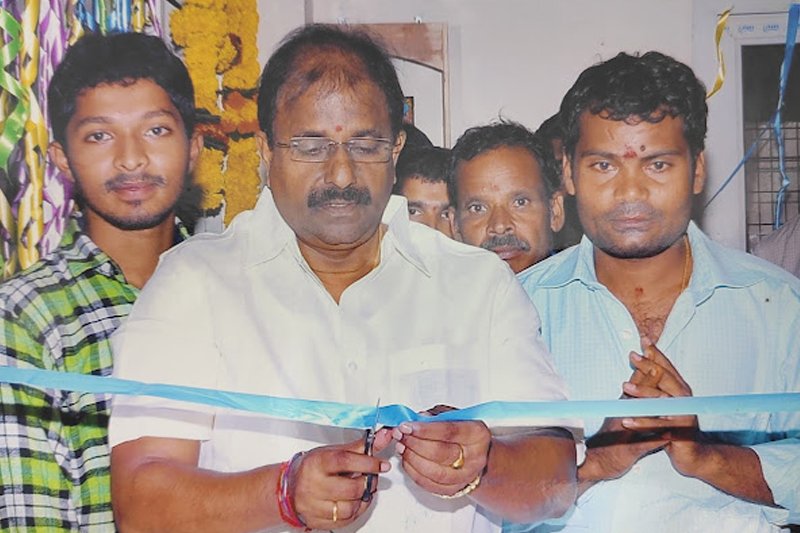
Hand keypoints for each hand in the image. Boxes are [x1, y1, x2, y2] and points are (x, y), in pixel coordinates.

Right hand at [290, 434, 391, 529]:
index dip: (368, 463)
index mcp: (317, 463)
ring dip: (361, 499)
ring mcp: (313, 505)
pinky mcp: (316, 521)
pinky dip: (354, 511)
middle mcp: (313, 485)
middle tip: (370, 477)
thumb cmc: (314, 467)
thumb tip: (384, 436)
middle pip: (350, 488)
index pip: (345, 461)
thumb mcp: (335, 452)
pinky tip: (353, 501)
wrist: (290, 486)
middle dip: (367, 483)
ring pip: (349, 508)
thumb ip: (361, 447)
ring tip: (360, 490)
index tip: (382, 464)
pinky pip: (344, 521)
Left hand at [392, 419, 490, 496]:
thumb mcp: (453, 416)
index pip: (449, 432)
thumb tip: (417, 419)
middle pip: (440, 452)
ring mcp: (465, 477)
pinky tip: (407, 459)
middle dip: (414, 443)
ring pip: (434, 472)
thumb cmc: (462, 433)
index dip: (425, 429)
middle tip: (400, 434)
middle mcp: (475, 458)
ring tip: (401, 446)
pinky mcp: (453, 489)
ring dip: (411, 458)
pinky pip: (429, 484)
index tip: (407, 426)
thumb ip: (436, 416)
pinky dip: (413, 472)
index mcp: (477, 434)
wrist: (474, 455)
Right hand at [581, 351, 666, 482]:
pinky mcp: (629, 451)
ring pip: (639, 418)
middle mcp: (622, 415)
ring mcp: (625, 433)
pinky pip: (643, 445)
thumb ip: (633, 394)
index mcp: (623, 406)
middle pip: (635, 395)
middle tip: (657, 367)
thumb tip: (642, 373)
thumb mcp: (622, 412)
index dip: (644, 366)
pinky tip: (666, 438)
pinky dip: (655, 440)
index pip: (634, 382)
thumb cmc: (613, 437)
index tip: (651, 349)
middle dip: (647, 381)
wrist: (600, 461)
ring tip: (665, 401)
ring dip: (650, 409)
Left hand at [621, 341, 705, 476]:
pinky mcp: (680, 433)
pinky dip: (642, 423)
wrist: (692, 456)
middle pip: (666, 379)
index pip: (667, 368)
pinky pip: (658, 426)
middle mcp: (685, 400)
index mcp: (680, 390)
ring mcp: (684, 416)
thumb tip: (643, 364)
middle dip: (648, 366)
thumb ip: (656, 386)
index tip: (643, 339)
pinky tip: (626, 420)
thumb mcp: (665, 404)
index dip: (656, 353)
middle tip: (632, 356)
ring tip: (624, 386)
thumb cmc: (673, 427)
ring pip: (661, 401)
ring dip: (642, 392)